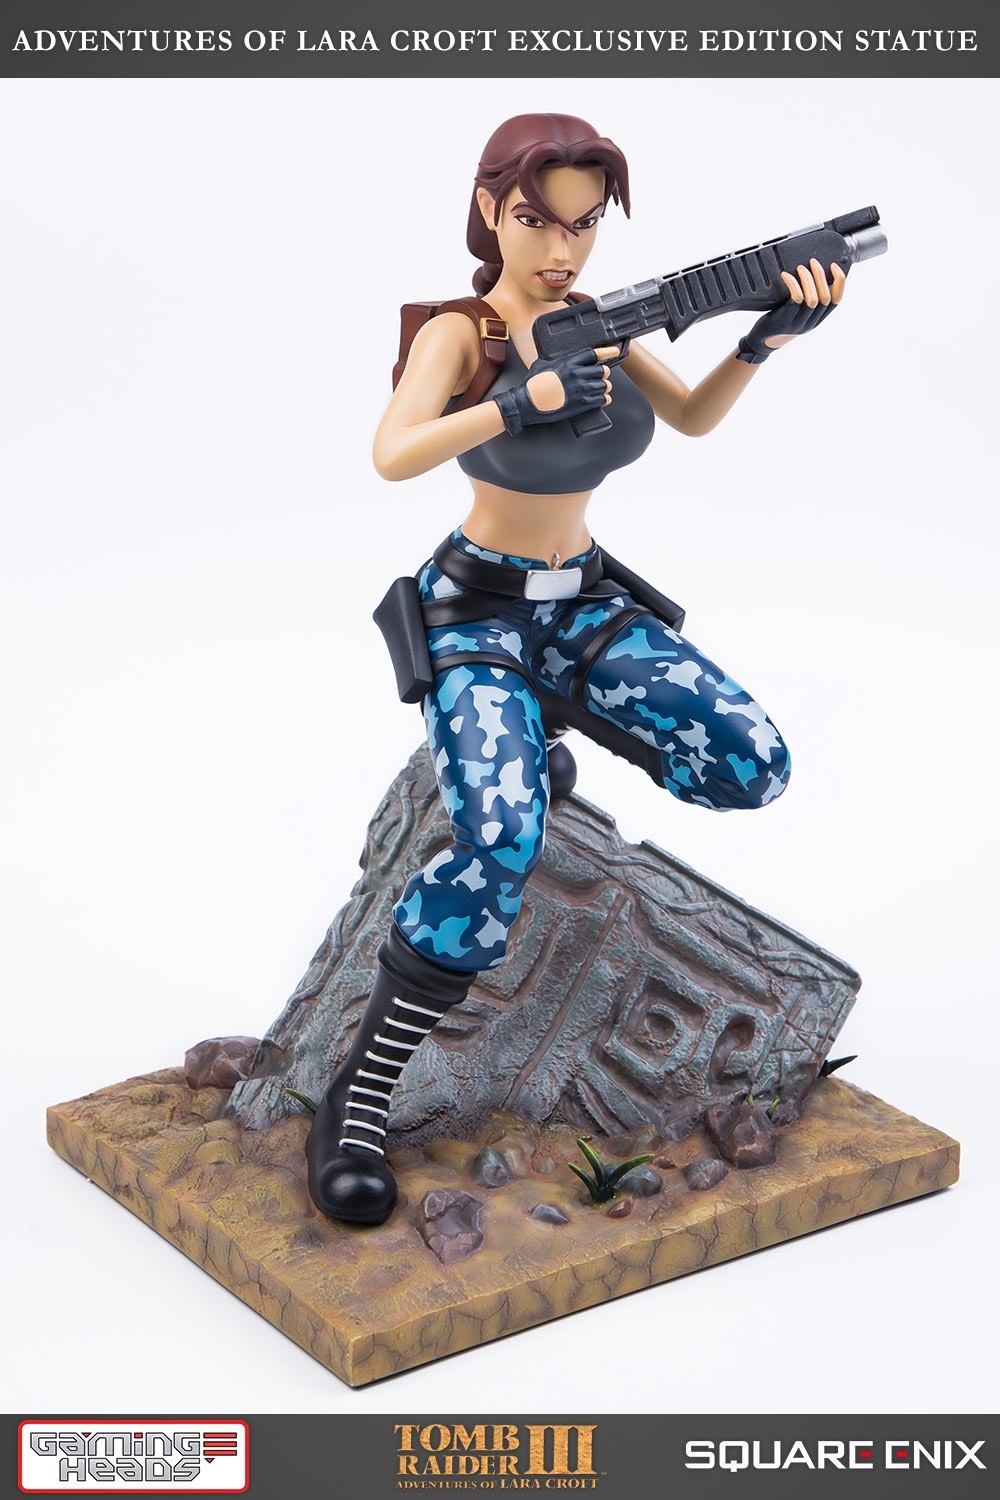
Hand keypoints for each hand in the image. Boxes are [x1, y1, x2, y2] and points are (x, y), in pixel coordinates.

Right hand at [495, 346, 615, 435]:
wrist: (526, 403)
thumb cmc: (531, 385)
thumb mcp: (542, 364)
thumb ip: (557, 360)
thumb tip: (561, 358)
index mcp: (568, 362)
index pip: (593, 354)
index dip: (607, 352)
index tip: (615, 351)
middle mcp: (576, 375)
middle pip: (602, 370)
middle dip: (604, 373)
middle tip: (602, 375)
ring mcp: (579, 390)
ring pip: (604, 385)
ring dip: (605, 386)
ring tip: (602, 388)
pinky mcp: (580, 404)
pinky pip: (601, 400)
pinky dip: (604, 399)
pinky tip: (602, 399)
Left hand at [737, 260, 845, 363]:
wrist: (761, 340)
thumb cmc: (779, 321)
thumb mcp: (797, 312)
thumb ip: (807, 299)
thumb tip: (813, 274)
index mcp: (817, 319)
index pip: (836, 300)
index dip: (840, 282)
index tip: (834, 266)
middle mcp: (811, 323)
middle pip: (825, 298)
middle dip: (821, 276)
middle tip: (813, 261)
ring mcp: (799, 323)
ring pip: (812, 299)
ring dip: (808, 280)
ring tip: (800, 267)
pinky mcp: (786, 320)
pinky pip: (796, 299)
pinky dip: (793, 284)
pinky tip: (786, 276)